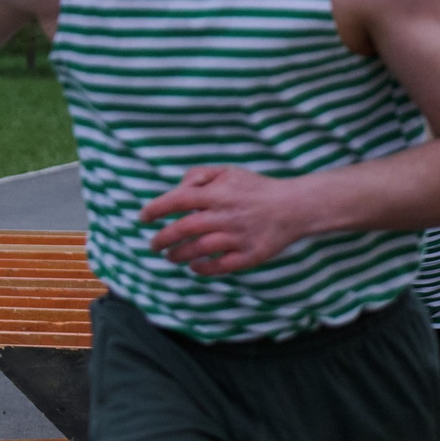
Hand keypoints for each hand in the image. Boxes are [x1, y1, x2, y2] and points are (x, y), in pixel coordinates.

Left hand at [140, 165, 305, 274]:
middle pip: (183, 229)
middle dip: (161, 239)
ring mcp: (238, 237)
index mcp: (218, 193)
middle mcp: (226, 215)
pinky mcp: (250, 255)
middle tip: (153, 244)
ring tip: (169, 256)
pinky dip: (202, 268)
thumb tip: (176, 190)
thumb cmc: (256, 188)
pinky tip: (193, 266)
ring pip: (198, 250)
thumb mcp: (228, 172)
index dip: (155, 209)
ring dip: (177, 255)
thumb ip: (199, 176)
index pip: (177, 201)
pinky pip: (219, 266)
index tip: (143, 218)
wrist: (295, 207)